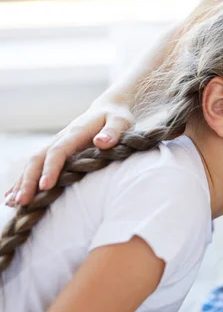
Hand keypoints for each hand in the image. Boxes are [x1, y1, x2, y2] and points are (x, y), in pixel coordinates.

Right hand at [4, 99, 131, 206]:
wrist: (108, 109)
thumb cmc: (116, 117)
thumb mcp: (120, 121)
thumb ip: (113, 132)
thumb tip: (101, 142)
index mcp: (76, 133)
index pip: (58, 152)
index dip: (51, 169)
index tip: (45, 186)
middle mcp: (61, 138)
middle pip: (38, 159)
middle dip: (28, 180)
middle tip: (22, 202)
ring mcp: (56, 145)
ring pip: (33, 163)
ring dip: (21, 182)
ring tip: (12, 203)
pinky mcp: (56, 151)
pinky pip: (37, 166)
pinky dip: (24, 180)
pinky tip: (13, 196)